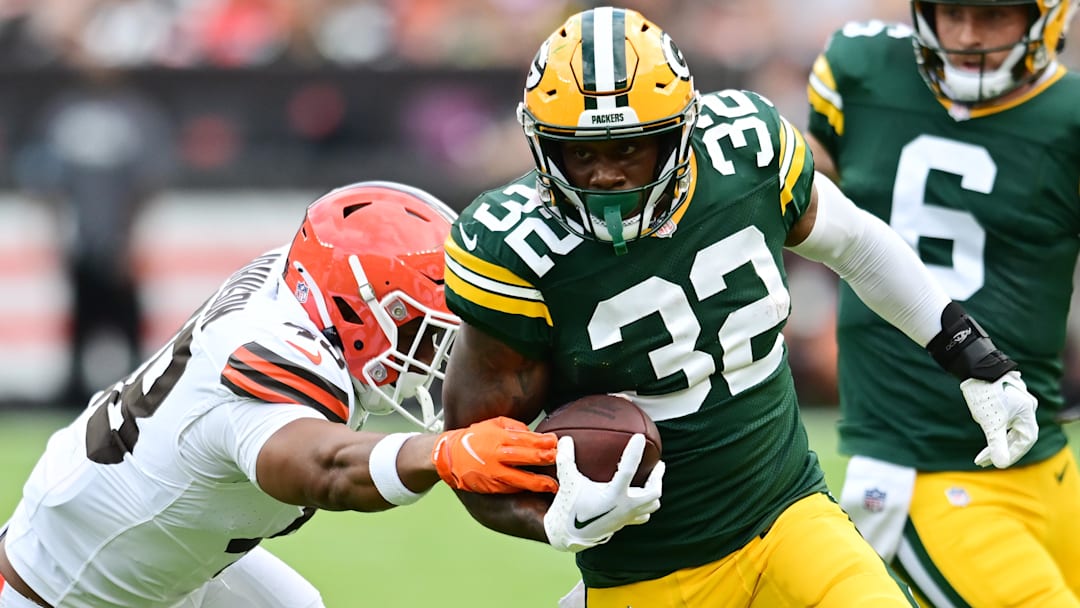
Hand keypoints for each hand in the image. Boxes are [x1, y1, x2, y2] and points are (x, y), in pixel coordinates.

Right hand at [432, 417, 557, 493]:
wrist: (448, 456)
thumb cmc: (473, 438)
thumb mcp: (493, 424)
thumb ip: (514, 427)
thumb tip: (533, 433)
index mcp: (498, 436)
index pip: (525, 438)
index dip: (542, 441)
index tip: (556, 442)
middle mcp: (497, 454)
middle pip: (525, 456)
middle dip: (544, 458)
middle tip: (561, 460)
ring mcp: (494, 471)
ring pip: (520, 478)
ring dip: (538, 481)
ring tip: (553, 485)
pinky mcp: (491, 485)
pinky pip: (511, 487)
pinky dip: (525, 488)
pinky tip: (536, 489)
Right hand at [543, 434, 663, 552]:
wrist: (567, 535)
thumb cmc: (569, 506)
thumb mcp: (568, 481)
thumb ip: (566, 459)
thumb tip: (565, 440)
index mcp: (612, 495)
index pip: (628, 469)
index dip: (634, 452)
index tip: (639, 437)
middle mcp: (624, 506)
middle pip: (653, 491)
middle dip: (657, 477)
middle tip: (659, 464)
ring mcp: (626, 516)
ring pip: (652, 505)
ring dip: (654, 492)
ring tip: (653, 480)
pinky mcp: (623, 523)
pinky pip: (642, 515)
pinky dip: (645, 506)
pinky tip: (640, 498)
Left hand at [961, 370, 1038, 467]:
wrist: (975, 366)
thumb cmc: (986, 393)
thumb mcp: (990, 422)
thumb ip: (997, 444)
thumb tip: (1001, 465)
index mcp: (1027, 412)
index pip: (1026, 440)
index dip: (1013, 453)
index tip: (998, 463)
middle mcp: (1025, 407)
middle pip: (1016, 435)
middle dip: (999, 449)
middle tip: (981, 461)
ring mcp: (1015, 401)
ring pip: (1008, 427)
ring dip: (994, 440)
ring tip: (979, 451)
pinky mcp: (1004, 398)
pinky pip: (1003, 418)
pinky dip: (993, 427)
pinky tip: (983, 430)